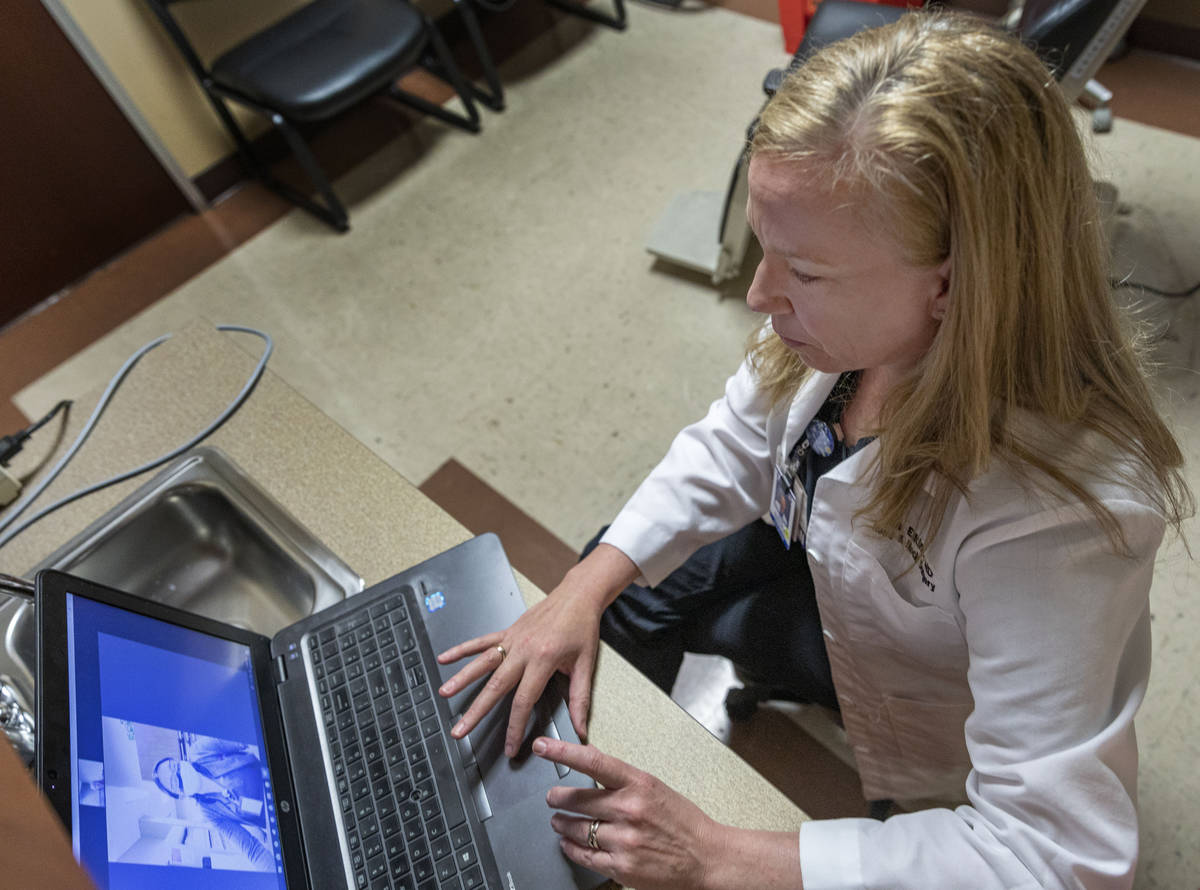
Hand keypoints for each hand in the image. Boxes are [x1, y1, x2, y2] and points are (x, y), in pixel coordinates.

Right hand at [436, 544, 638, 756]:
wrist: (578, 595)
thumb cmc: (582, 628)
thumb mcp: (585, 665)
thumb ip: (580, 699)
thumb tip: (581, 729)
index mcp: (544, 660)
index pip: (524, 701)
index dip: (515, 727)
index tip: (509, 747)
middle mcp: (523, 649)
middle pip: (495, 686)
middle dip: (475, 711)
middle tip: (459, 730)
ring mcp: (512, 639)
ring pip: (482, 663)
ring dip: (461, 679)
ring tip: (444, 694)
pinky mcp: (507, 631)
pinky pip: (481, 642)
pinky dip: (462, 650)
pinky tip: (444, 658)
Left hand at [535, 736, 722, 889]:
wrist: (707, 857)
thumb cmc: (683, 822)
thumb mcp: (655, 788)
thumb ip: (623, 780)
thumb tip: (591, 768)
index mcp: (639, 784)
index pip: (593, 762)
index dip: (563, 752)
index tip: (543, 747)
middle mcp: (630, 810)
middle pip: (578, 799)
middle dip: (558, 797)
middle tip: (552, 797)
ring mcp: (625, 840)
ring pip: (576, 828)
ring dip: (562, 823)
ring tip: (558, 820)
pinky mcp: (622, 867)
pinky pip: (584, 856)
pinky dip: (570, 848)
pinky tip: (567, 843)